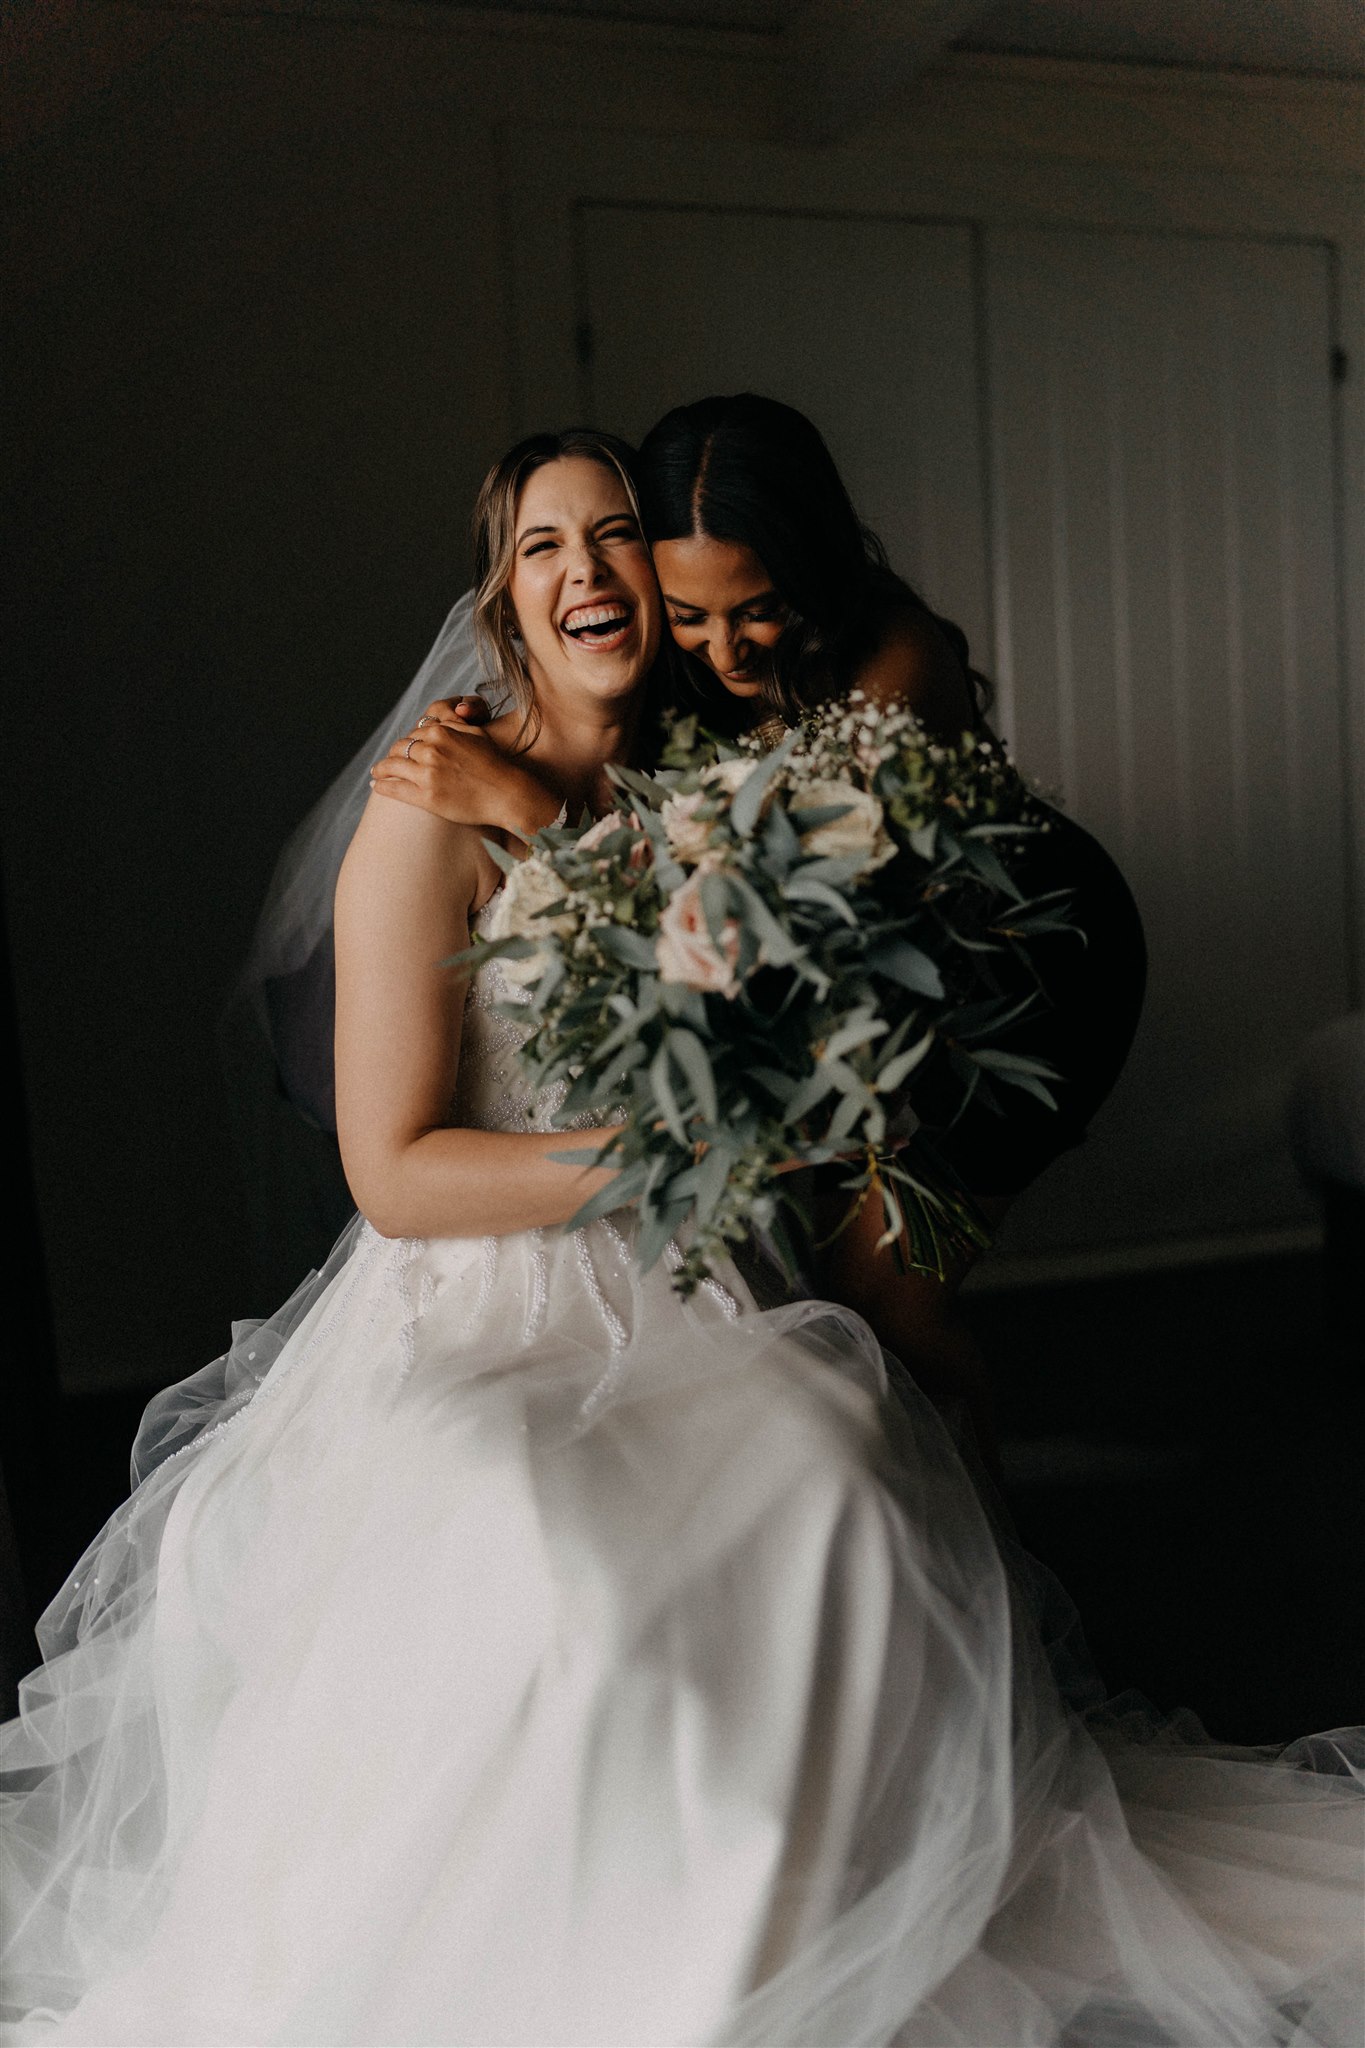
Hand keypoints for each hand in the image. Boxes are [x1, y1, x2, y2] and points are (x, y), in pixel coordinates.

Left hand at [370, 700, 558, 840]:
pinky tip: (376, 785)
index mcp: (441, 732)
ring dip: (380, 769)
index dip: (408, 742)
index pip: (414, 733)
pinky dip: (382, 785)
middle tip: (387, 762)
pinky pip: (394, 787)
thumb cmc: (495, 765)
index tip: (405, 749)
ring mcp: (427, 774)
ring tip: (376, 773)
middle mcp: (431, 750)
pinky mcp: (426, 796)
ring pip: (392, 766)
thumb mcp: (475, 735)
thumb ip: (453, 727)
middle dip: (393, 754)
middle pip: (400, 747)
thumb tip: (434, 723)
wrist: (507, 794)